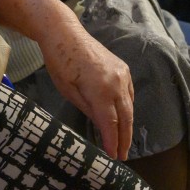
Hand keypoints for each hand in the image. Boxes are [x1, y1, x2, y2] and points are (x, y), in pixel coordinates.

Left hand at [38, 15, 133, 159]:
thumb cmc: (59, 61)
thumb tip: (101, 125)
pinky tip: (123, 119)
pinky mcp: (123, 69)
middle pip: (125, 118)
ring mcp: (122, 74)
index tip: (114, 157)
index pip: (110, 123)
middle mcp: (117, 83)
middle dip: (124, 139)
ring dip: (127, 125)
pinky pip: (129, 94)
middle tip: (122, 156)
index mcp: (101, 89)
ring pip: (129, 106)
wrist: (64, 32)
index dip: (113, 142)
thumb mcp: (67, 89)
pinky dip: (127, 108)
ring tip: (123, 143)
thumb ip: (87, 108)